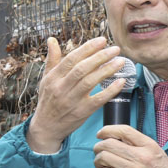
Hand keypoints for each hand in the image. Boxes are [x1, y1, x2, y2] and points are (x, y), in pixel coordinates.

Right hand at [25, 37, 126, 154]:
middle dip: (100, 57)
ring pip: (90, 82)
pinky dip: (110, 90)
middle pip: (82, 69)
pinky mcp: (82, 112)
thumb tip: (52, 40)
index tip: (102, 40)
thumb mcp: (46, 79)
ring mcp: (71, 101)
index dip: (87, 48)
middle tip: (115, 49)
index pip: (71, 59)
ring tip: (120, 61)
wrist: (46, 127)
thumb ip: (52, 59)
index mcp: (53, 78)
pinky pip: (98, 100)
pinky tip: (121, 81)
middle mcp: (61, 88)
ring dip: (107, 70)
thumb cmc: (48, 100)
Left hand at [94, 124, 167, 167]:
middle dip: (98, 146)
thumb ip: (138, 143)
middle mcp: (141, 156)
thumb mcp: (155, 151)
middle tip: (98, 151)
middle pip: (109, 144)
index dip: (107, 130)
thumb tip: (115, 137)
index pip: (124, 131)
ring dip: (97, 160)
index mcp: (148, 145)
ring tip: (100, 163)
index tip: (100, 134)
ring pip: (104, 158)